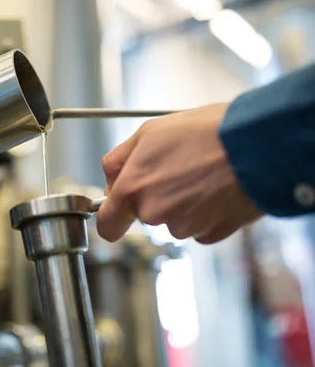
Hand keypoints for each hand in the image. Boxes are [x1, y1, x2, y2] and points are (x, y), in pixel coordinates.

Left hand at [97, 103, 262, 243]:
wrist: (257, 144)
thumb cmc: (207, 132)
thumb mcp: (149, 132)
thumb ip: (120, 159)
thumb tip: (110, 177)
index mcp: (133, 189)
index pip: (107, 225)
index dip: (113, 217)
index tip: (118, 209)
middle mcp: (154, 213)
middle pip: (144, 215)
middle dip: (155, 196)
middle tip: (176, 169)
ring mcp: (184, 227)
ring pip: (173, 220)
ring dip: (182, 202)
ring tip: (202, 173)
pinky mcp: (211, 234)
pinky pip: (198, 226)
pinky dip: (205, 212)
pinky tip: (216, 188)